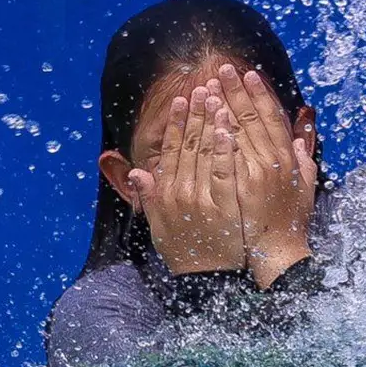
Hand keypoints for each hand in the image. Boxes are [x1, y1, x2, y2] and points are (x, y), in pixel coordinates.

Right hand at [127, 83, 245, 274]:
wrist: (208, 281)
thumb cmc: (188, 253)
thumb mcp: (161, 226)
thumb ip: (149, 198)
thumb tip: (136, 172)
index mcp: (167, 192)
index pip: (172, 149)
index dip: (177, 123)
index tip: (182, 99)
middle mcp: (180, 191)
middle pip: (189, 144)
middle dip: (197, 113)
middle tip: (204, 85)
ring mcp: (201, 198)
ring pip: (206, 152)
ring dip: (211, 122)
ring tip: (217, 96)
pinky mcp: (224, 206)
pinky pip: (224, 172)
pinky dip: (225, 149)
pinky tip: (229, 129)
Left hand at [215, 64, 315, 288]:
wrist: (274, 255)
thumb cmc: (291, 220)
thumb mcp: (306, 184)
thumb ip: (304, 153)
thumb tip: (303, 125)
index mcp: (288, 160)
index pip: (272, 119)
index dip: (260, 95)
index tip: (249, 75)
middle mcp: (271, 165)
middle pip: (249, 120)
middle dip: (235, 92)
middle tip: (222, 69)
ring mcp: (251, 178)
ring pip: (232, 135)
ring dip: (219, 108)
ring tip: (207, 87)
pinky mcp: (232, 192)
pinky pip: (220, 160)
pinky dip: (215, 139)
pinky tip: (206, 121)